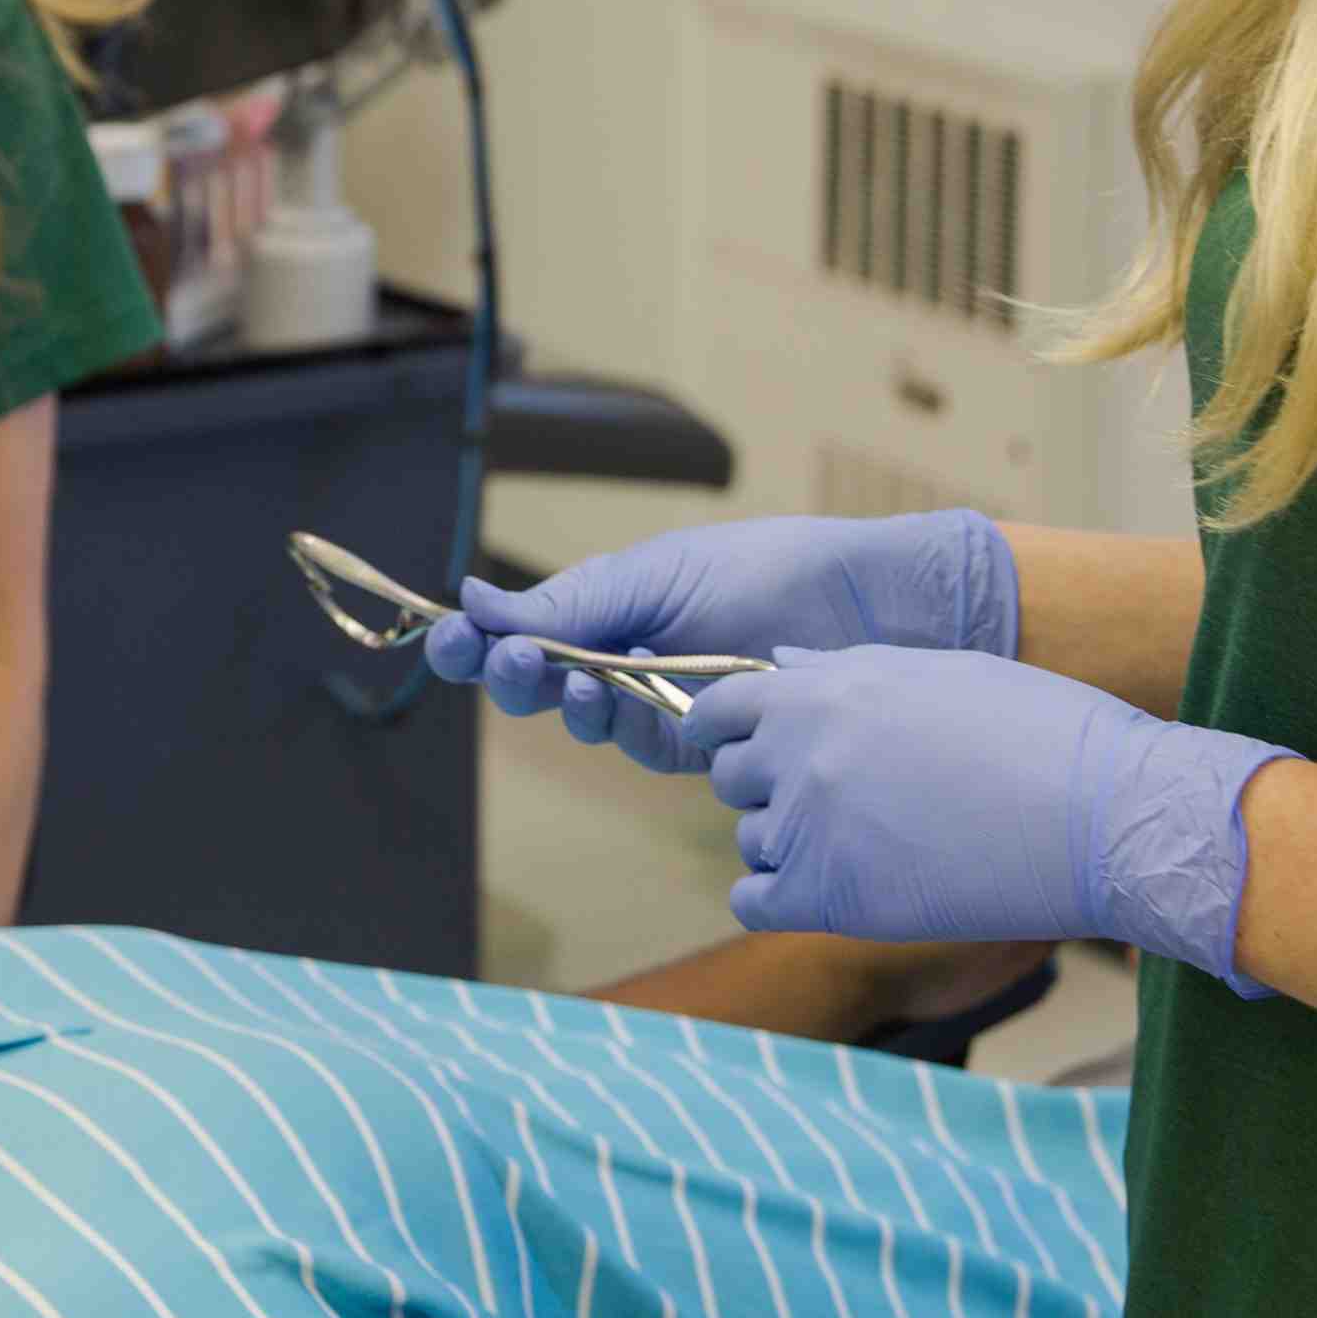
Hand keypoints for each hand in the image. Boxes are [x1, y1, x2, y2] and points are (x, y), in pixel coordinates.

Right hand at [425, 510, 1019, 773]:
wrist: (874, 606)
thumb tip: (473, 601)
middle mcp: (628, 658)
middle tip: (506, 660)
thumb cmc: (773, 570)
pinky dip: (618, 723)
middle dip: (513, 675)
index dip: (477, 641)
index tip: (442, 638)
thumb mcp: (661, 574)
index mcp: (612, 605)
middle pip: (542, 682)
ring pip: (586, 719)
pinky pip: (640, 744)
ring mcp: (663, 705)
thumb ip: (574, 601)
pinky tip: (612, 696)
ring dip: (565, 700)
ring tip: (567, 674)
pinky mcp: (703, 746)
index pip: (524, 629)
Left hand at [692, 646, 1293, 990]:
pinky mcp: (831, 899)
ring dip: (792, 844)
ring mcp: (809, 827)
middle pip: (732, 776)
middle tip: (844, 799)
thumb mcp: (938, 672)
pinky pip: (755, 904)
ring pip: (753, 840)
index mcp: (820, 690)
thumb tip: (782, 666)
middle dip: (771, 785)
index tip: (755, 745)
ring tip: (873, 843)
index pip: (718, 709)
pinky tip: (838, 890)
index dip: (732, 728)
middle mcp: (799, 753)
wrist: (1102, 815)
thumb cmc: (1040, 732)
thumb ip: (844, 670)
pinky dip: (782, 900)